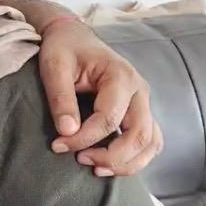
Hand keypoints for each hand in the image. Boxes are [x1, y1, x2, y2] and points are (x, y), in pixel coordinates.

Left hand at [38, 18, 162, 176]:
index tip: (58, 145)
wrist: (74, 37)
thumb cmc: (64, 49)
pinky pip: (150, 142)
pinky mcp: (140, 112)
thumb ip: (61, 97)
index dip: (83, 138)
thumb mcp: (54, 67)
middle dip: (110, 156)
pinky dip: (135, 158)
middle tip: (80, 160)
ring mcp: (144, 102)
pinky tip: (110, 164)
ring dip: (127, 163)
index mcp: (121, 76)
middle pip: (139, 135)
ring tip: (95, 168)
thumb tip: (67, 131)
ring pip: (151, 143)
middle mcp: (140, 90)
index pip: (109, 118)